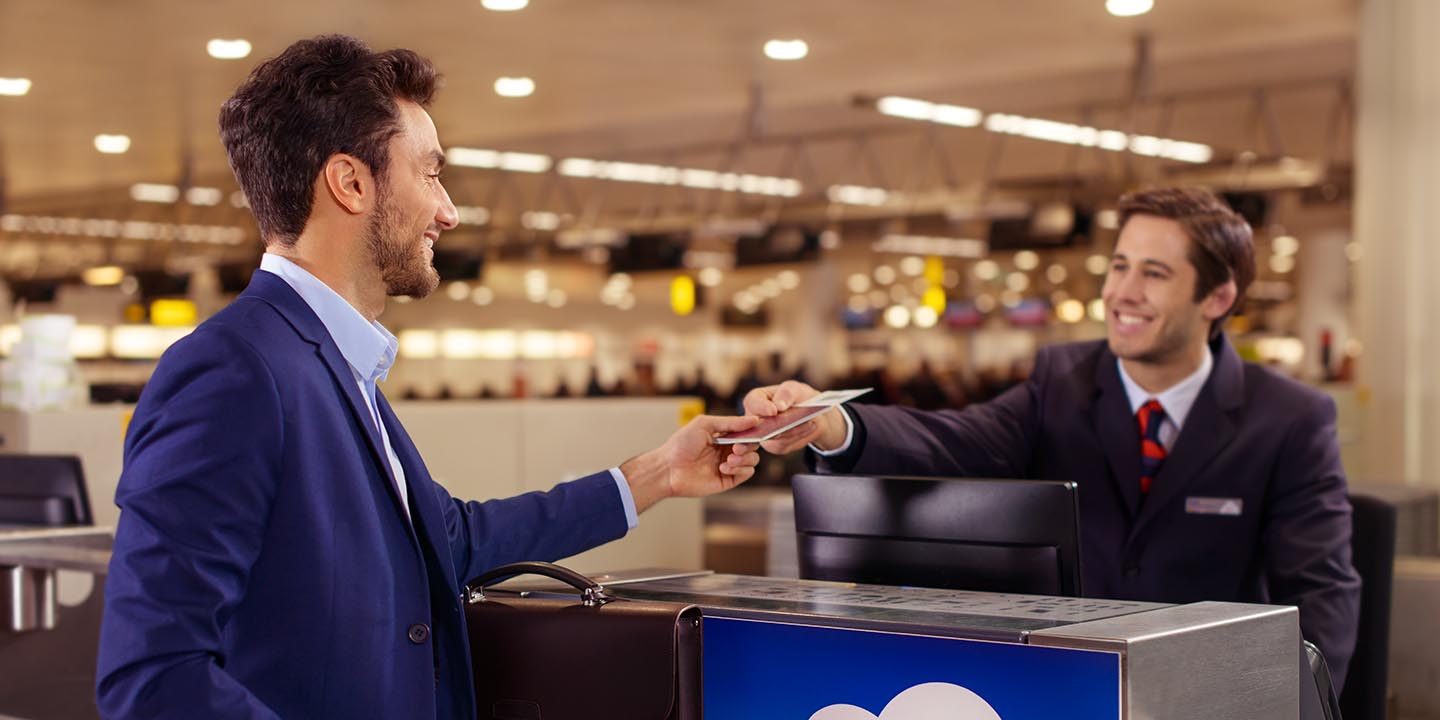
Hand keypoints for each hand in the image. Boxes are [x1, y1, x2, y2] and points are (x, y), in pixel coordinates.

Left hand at [621, 415, 762, 512]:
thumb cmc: (682, 444)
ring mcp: (728, 465)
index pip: (746, 431)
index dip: (752, 430)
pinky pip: (746, 473)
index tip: (756, 429)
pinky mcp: (727, 480)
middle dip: (748, 445)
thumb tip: (754, 419)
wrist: (668, 469)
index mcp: (723, 435)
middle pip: (752, 446)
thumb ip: (731, 422)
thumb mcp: (705, 424)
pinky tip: (723, 468)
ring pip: (752, 460)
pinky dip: (740, 469)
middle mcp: (727, 450)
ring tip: (729, 459)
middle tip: (735, 448)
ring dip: (744, 458)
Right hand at [742, 380, 846, 454]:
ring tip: (809, 421)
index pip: (752, 403)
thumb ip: (786, 393)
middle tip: (792, 421)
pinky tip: (810, 426)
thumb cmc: (798, 396)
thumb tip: (779, 406)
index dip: (762, 408)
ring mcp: (763, 435)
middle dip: (777, 424)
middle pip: (759, 425)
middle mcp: (754, 420)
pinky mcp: (774, 446)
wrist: (811, 414)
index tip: (774, 411)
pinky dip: (798, 436)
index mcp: (755, 400)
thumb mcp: (795, 389)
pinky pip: (783, 445)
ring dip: (792, 430)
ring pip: (774, 438)